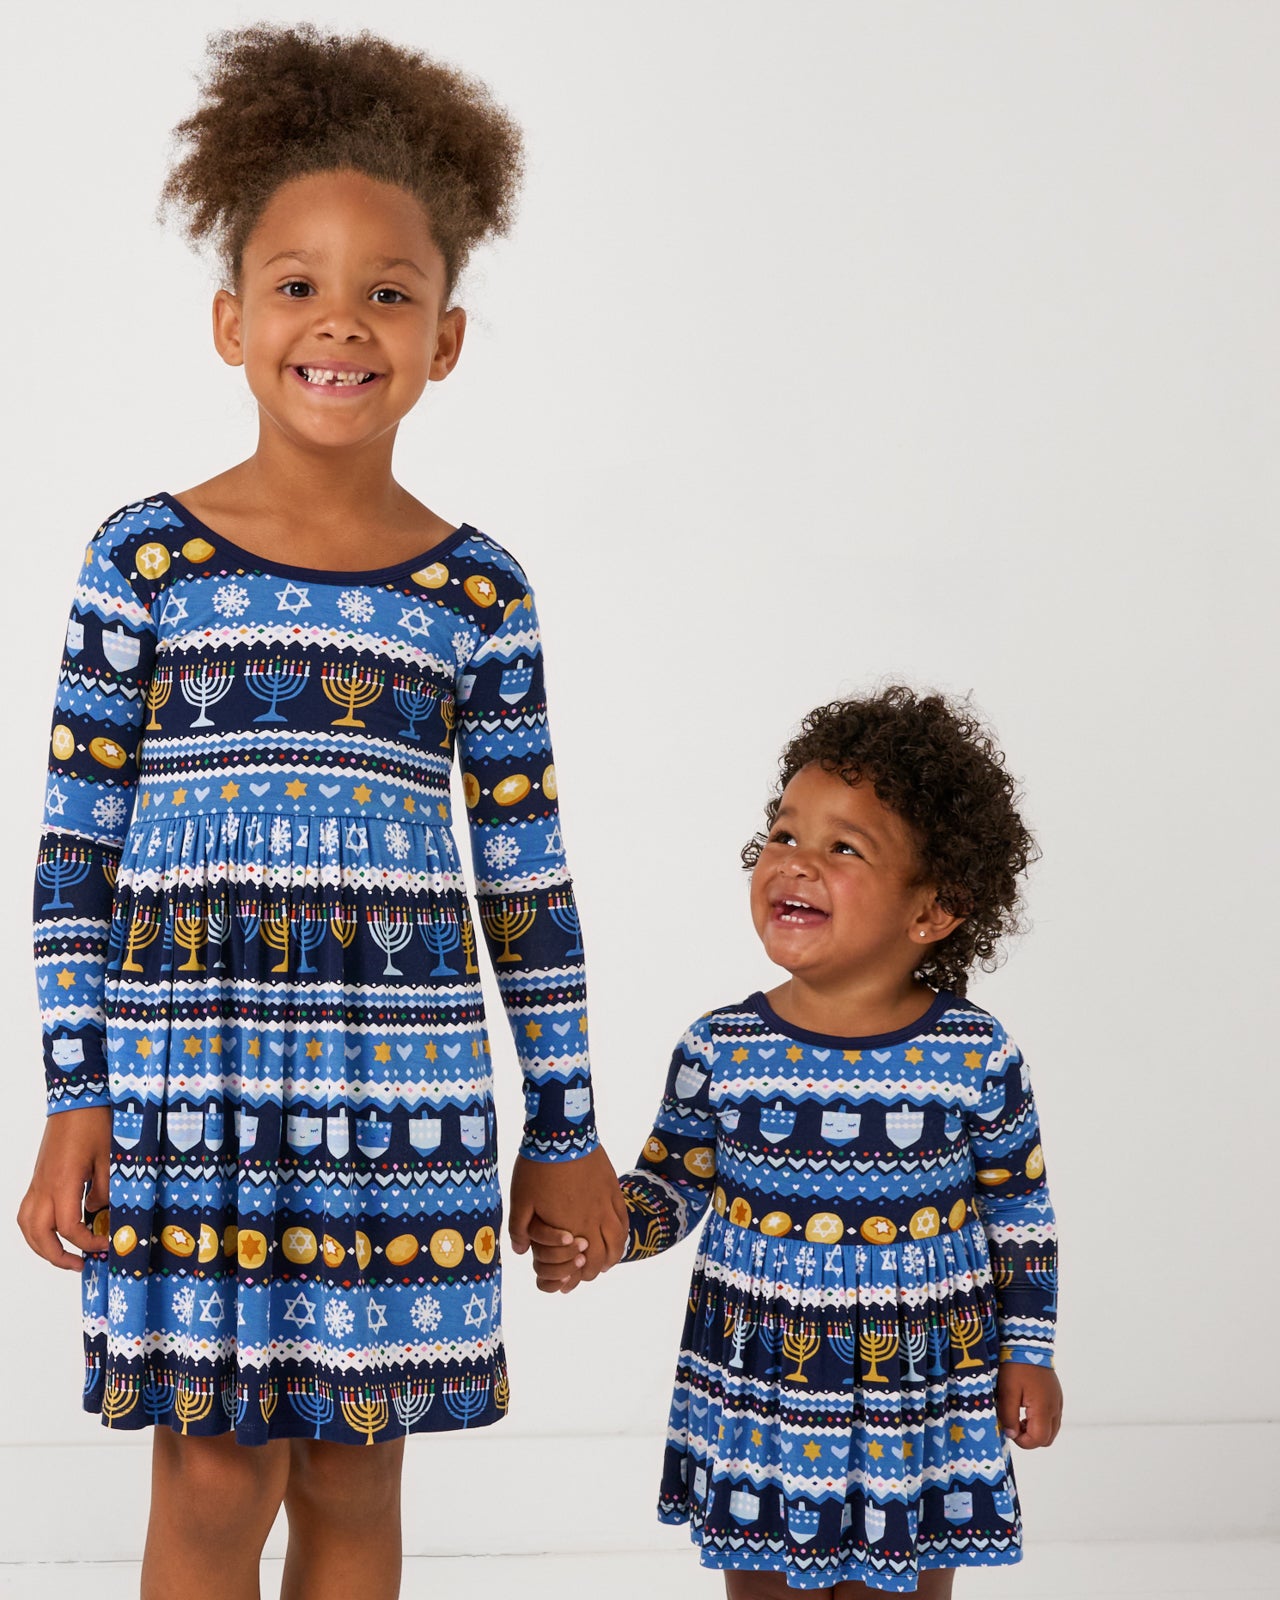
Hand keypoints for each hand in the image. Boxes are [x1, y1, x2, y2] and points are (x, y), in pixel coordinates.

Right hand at [17, 1106, 111, 1269]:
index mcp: (63, 1183)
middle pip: (38, 1234)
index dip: (86, 1242)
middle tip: (79, 1264)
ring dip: (41, 1245)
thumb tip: (96, 1212)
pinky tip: (55, 1230)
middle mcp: (44, 1186)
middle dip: (56, 1255)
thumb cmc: (95, 1124)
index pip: (67, 1228)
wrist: (77, 1098)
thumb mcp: (110, 1158)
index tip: (104, 1244)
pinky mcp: (38, 1177)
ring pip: (27, 1225)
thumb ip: (105, 1190)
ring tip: (64, 1254)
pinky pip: (28, 1210)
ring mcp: (38, 1182)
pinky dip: (36, 1228)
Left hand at [508, 1145, 627, 1290]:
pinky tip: (617, 1236)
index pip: (578, 1265)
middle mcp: (591, 1221)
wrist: (561, 1133)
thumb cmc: (537, 1168)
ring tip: (606, 1262)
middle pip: (600, 1257)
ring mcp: (605, 1205)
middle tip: (586, 1273)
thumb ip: (519, 1230)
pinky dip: (622, 1235)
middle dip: (593, 1270)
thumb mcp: (520, 1201)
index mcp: (568, 1228)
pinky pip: (623, 1219)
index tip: (569, 1282)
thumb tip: (520, 1251)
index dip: (574, 1278)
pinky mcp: (613, 1190)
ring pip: (617, 1240)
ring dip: (612, 1256)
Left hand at [997, 1359, 1062, 1447]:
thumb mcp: (1007, 1391)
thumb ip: (1008, 1416)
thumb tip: (1012, 1434)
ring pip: (1051, 1429)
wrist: (1027, 1343)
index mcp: (1044, 1408)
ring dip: (1036, 1430)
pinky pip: (1052, 1418)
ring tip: (1019, 1417)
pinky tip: (1026, 1408)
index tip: (1010, 1430)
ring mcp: (1058, 1402)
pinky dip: (1040, 1420)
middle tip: (1014, 1425)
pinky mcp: (1056, 1396)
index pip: (1038, 1439)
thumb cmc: (1016, 1366)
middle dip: (1030, 1438)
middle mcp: (1055, 1408)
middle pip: (1047, 1439)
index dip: (1023, 1441)